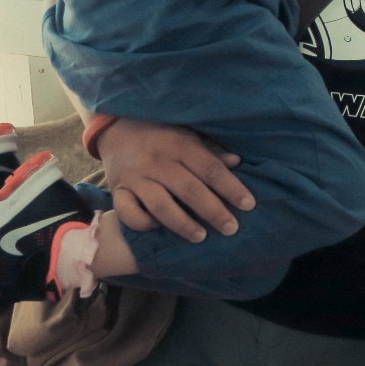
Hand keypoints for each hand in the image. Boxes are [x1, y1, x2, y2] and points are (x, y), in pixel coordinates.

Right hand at [95, 117, 251, 240]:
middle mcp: (157, 161)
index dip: (231, 187)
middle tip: (232, 228)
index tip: (249, 205)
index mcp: (179, 145)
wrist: (116, 129)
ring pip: (160, 204)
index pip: (210, 169)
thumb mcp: (186, 135)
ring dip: (182, 223)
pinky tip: (157, 228)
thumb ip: (210, 151)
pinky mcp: (117, 190)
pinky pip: (127, 212)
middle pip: (189, 189)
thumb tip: (237, 162)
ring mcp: (135, 177)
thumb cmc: (161, 135)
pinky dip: (142, 223)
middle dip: (213, 211)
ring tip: (201, 237)